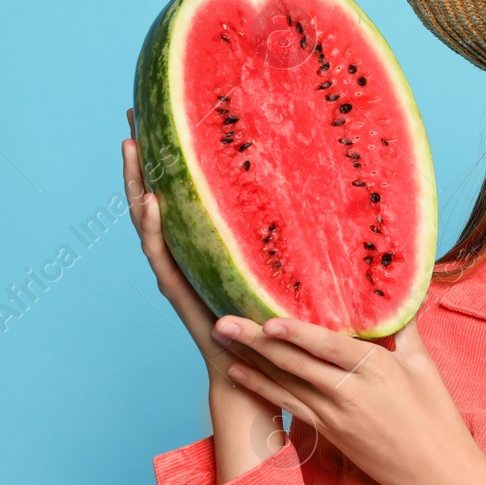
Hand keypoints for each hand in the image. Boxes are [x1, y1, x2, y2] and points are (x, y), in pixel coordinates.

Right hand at [121, 108, 277, 431]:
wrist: (272, 375)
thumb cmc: (291, 319)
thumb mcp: (300, 263)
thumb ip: (309, 229)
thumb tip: (353, 184)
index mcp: (212, 245)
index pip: (187, 190)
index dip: (175, 153)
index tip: (169, 109)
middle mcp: (190, 256)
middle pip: (158, 197)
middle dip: (145, 157)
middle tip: (134, 111)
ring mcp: (183, 275)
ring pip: (150, 223)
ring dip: (138, 184)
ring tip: (132, 145)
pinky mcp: (186, 297)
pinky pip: (165, 260)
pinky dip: (154, 229)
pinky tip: (152, 201)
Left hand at [211, 314, 474, 484]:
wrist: (436, 472)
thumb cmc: (437, 417)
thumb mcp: (424, 366)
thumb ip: (404, 330)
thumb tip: (396, 298)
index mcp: (376, 369)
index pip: (329, 347)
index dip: (297, 335)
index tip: (268, 321)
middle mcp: (349, 393)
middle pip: (295, 363)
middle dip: (255, 341)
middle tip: (222, 321)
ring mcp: (334, 416)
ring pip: (284, 383)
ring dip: (250, 360)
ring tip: (222, 339)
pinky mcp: (328, 432)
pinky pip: (288, 405)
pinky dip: (262, 388)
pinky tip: (239, 373)